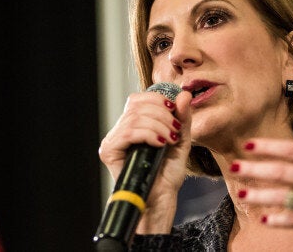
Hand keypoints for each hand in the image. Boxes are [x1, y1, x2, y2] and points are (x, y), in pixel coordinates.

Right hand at [98, 90, 191, 232]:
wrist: (160, 199)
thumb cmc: (167, 174)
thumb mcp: (180, 139)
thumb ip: (182, 118)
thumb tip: (183, 93)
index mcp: (133, 125)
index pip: (139, 99)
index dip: (158, 100)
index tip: (175, 112)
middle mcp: (119, 131)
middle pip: (137, 105)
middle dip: (162, 115)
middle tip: (175, 131)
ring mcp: (112, 140)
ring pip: (134, 118)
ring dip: (158, 126)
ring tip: (170, 140)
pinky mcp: (109, 151)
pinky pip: (128, 133)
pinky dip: (148, 134)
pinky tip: (160, 144)